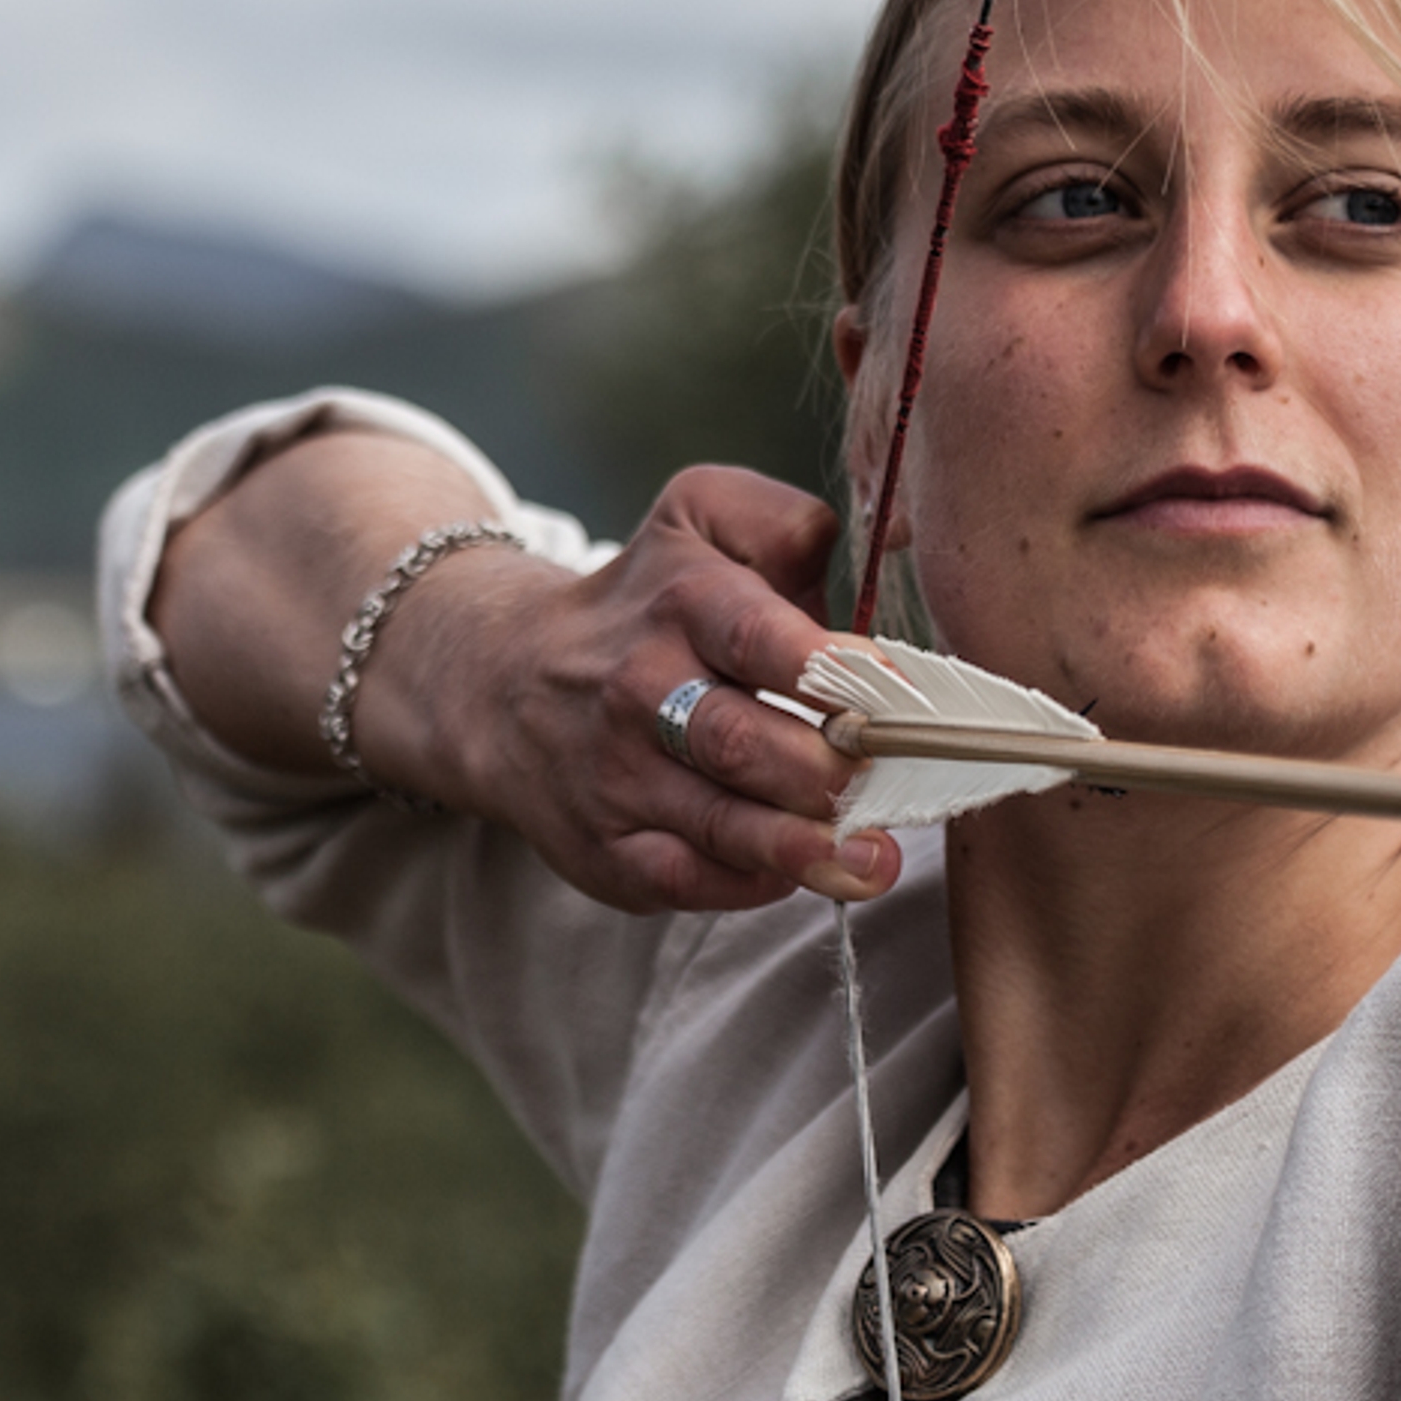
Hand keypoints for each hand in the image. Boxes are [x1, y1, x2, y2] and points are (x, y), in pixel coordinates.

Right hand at [371, 465, 901, 913]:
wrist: (503, 681)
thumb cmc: (645, 602)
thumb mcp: (699, 517)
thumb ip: (786, 521)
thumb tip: (877, 554)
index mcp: (679, 601)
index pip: (755, 635)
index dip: (832, 670)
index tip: (897, 696)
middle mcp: (640, 690)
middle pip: (740, 742)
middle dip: (824, 771)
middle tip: (892, 784)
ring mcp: (617, 778)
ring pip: (718, 824)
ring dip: (804, 849)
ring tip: (873, 861)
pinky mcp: (606, 851)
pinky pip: (684, 881)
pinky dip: (747, 883)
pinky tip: (798, 874)